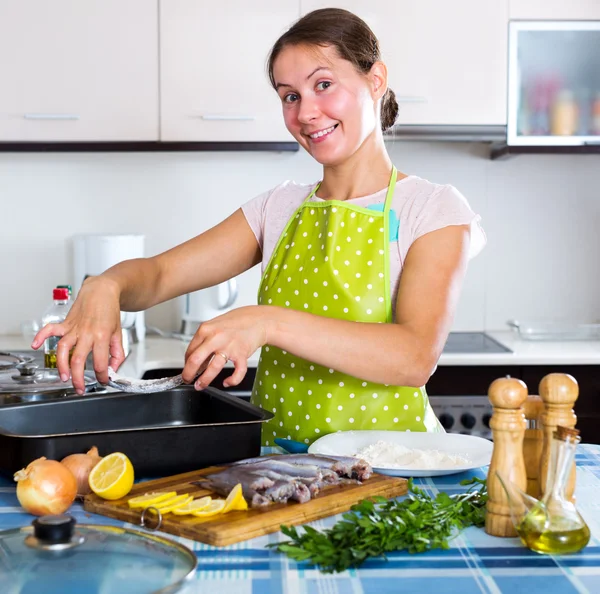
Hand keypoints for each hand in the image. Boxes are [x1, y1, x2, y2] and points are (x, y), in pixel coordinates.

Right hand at [31, 277, 125, 393]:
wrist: (102, 291)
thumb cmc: (110, 311)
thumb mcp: (118, 333)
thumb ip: (117, 352)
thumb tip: (115, 368)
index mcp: (102, 336)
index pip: (100, 362)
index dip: (103, 375)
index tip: (103, 381)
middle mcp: (86, 333)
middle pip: (78, 360)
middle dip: (79, 378)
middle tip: (80, 389)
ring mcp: (74, 328)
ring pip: (63, 349)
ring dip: (61, 365)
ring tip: (63, 377)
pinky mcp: (65, 323)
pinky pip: (50, 329)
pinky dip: (40, 336)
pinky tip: (34, 345)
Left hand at [183, 305, 271, 389]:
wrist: (258, 319)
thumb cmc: (237, 322)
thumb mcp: (215, 325)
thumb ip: (205, 340)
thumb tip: (196, 359)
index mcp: (206, 329)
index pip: (190, 350)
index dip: (186, 363)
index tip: (187, 369)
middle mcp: (216, 337)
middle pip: (195, 359)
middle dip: (188, 374)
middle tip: (187, 379)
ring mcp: (229, 346)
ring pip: (213, 368)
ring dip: (204, 380)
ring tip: (201, 385)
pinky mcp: (242, 354)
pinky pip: (237, 372)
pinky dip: (232, 380)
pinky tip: (227, 382)